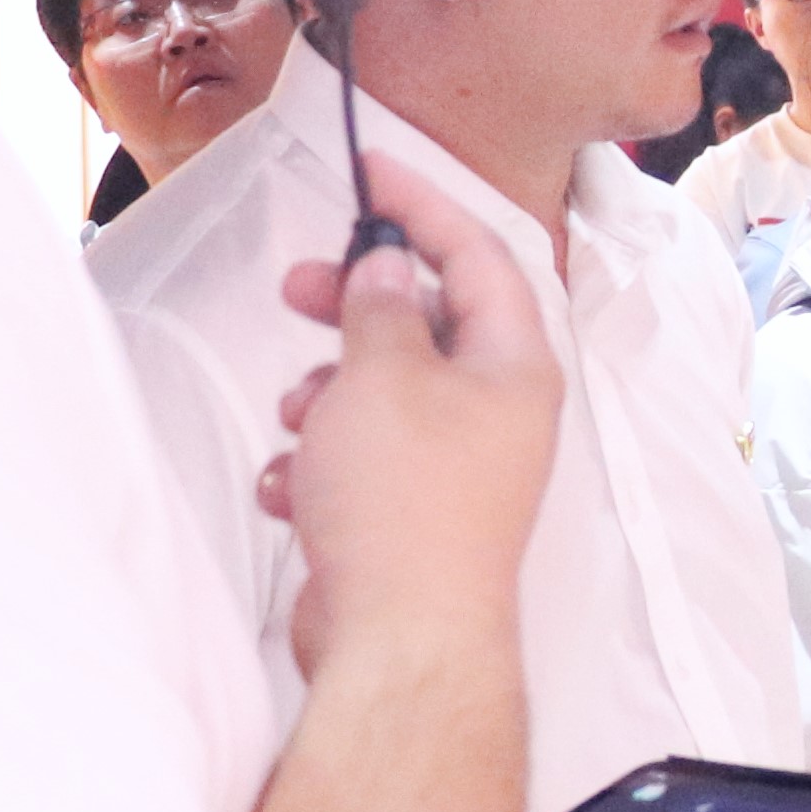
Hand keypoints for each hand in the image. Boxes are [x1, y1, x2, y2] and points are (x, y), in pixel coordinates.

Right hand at [268, 160, 562, 676]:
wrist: (399, 641)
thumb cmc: (402, 500)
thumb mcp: (381, 375)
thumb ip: (380, 308)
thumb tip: (387, 267)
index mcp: (516, 367)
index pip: (479, 256)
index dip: (423, 205)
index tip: (369, 170)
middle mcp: (500, 415)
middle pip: (424, 325)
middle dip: (353, 308)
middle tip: (296, 290)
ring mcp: (459, 472)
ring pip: (382, 396)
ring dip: (326, 397)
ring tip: (299, 420)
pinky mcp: (412, 521)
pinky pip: (359, 465)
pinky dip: (319, 466)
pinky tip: (293, 489)